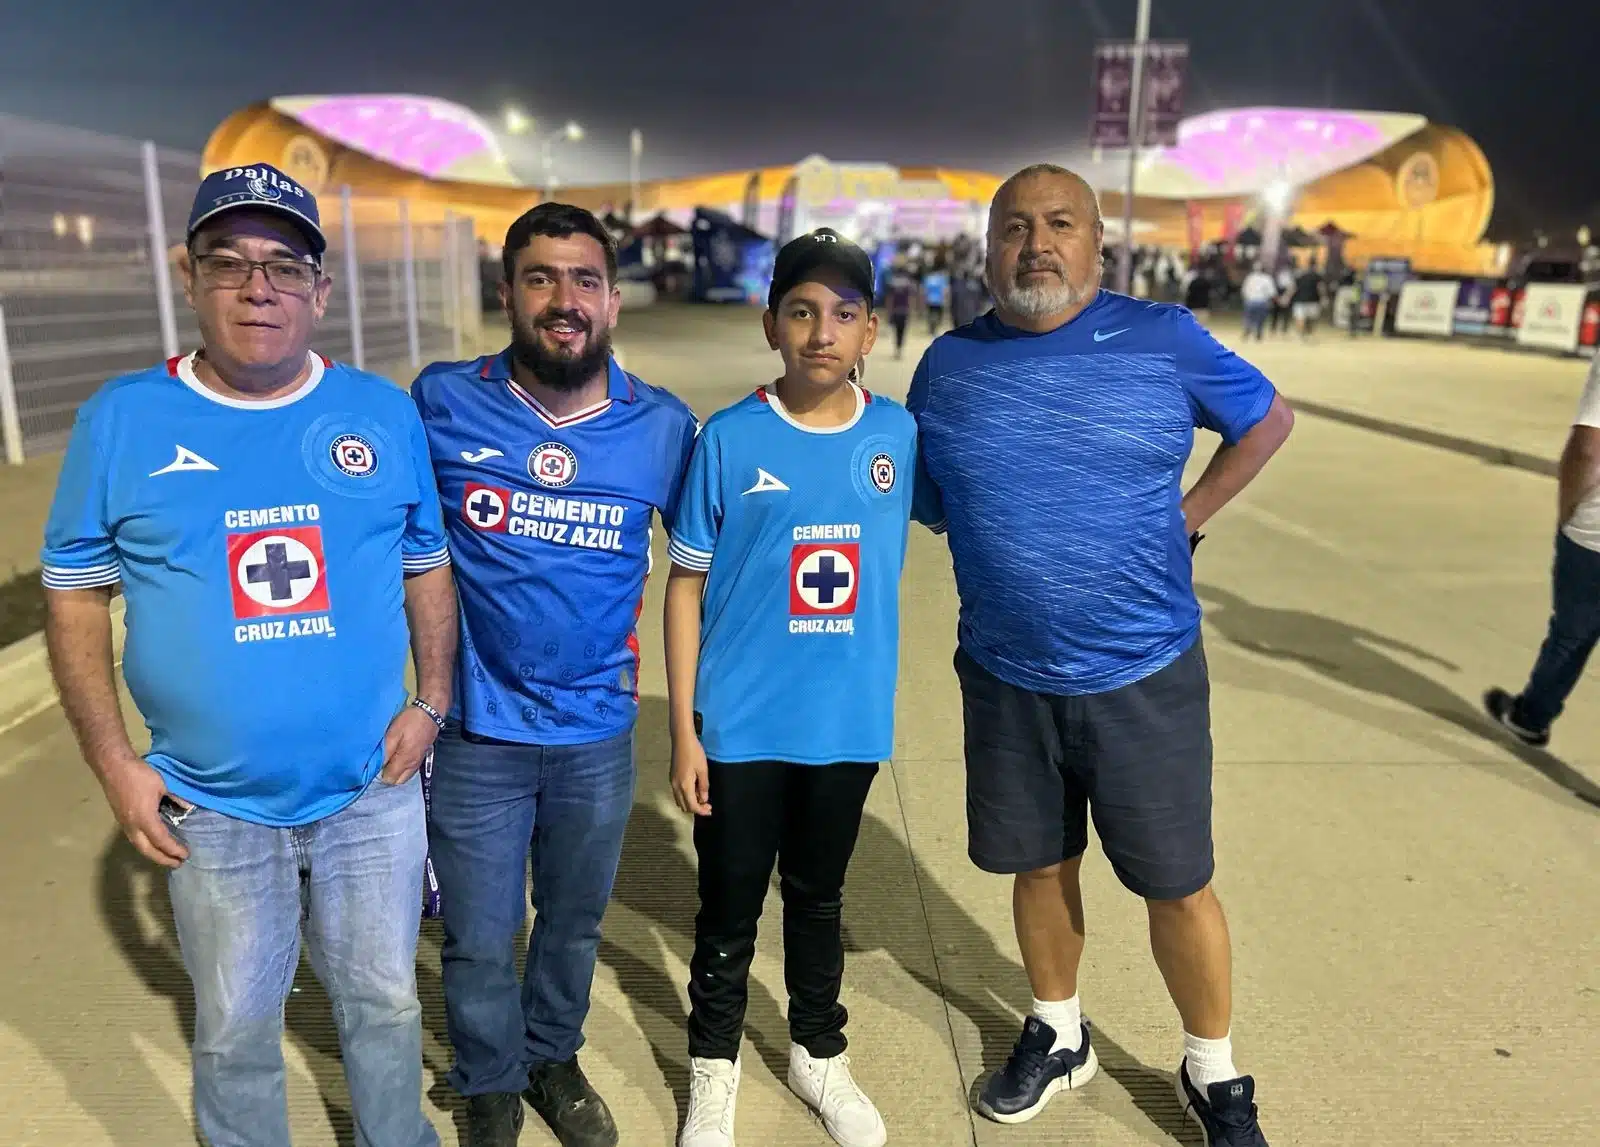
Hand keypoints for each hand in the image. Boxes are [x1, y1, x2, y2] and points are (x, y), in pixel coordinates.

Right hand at [99, 754, 188, 868]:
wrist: (113, 766)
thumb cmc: (139, 775)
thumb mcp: (162, 785)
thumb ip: (176, 799)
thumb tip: (188, 809)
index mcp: (144, 818)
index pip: (161, 840)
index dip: (173, 849)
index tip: (185, 855)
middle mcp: (132, 826)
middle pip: (147, 850)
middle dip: (162, 859)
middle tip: (177, 864)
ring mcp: (124, 824)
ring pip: (139, 846)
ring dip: (153, 854)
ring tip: (167, 858)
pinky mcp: (120, 820)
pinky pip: (134, 839)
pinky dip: (146, 846)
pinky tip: (153, 845)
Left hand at [380, 705, 439, 785]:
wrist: (430, 712)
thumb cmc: (410, 721)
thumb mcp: (393, 734)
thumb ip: (385, 753)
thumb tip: (377, 767)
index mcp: (405, 761)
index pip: (389, 779)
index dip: (380, 773)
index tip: (376, 762)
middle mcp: (413, 765)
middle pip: (398, 781)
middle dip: (389, 774)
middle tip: (383, 760)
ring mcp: (419, 761)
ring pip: (405, 775)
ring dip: (396, 771)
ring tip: (390, 757)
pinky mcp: (422, 756)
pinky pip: (410, 769)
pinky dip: (403, 766)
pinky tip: (399, 754)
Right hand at [670, 736, 711, 816]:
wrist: (681, 740)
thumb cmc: (694, 753)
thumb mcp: (703, 770)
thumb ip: (703, 786)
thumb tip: (704, 799)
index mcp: (684, 786)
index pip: (692, 806)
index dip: (701, 811)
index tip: (710, 809)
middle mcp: (676, 787)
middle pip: (684, 806)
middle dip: (696, 808)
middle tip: (707, 805)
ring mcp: (672, 782)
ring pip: (680, 801)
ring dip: (690, 803)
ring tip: (701, 797)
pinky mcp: (672, 778)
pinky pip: (678, 794)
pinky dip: (686, 797)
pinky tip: (694, 790)